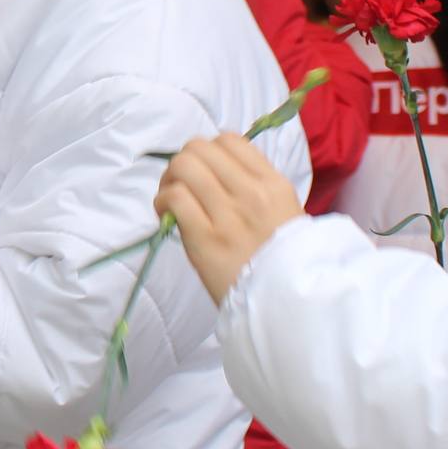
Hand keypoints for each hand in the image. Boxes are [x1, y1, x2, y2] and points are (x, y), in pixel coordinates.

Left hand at [154, 134, 306, 303]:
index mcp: (274, 185)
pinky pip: (174, 197)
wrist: (285, 308)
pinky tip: (167, 216)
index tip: (204, 172)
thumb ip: (256, 188)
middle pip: (200, 148)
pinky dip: (163, 201)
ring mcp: (228, 215)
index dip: (208, 151)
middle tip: (181, 185)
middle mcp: (252, 193)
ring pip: (184, 166)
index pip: (230, 140)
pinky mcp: (205, 239)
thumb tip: (216, 169)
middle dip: (184, 162)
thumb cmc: (282, 264)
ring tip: (172, 200)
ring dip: (169, 180)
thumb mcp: (285, 215)